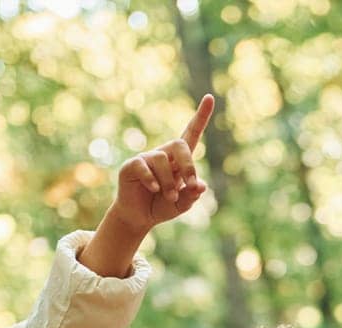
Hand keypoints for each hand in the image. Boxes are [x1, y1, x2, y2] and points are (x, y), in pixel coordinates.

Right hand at [78, 96, 214, 277]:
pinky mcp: (131, 165)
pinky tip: (154, 189)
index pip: (192, 133)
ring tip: (170, 196)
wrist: (139, 217)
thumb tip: (201, 186)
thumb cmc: (162, 206)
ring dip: (169, 182)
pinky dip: (151, 179)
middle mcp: (164, 154)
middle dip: (189, 165)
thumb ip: (191, 196)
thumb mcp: (181, 204)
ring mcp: (147, 158)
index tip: (210, 97)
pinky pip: (143, 166)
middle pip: (179, 144)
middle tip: (192, 184)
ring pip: (163, 160)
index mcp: (179, 159)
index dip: (201, 116)